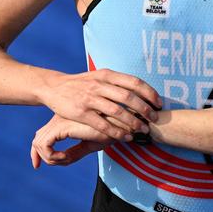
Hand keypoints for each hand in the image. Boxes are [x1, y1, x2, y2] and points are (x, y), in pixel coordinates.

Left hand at [30, 114, 115, 168]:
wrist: (121, 125)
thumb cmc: (109, 132)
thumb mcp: (88, 144)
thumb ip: (74, 152)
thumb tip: (62, 161)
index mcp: (66, 119)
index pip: (43, 134)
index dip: (38, 151)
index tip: (37, 164)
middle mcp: (60, 118)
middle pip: (38, 138)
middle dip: (37, 155)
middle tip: (40, 166)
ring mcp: (60, 120)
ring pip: (39, 143)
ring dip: (50, 158)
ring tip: (66, 160)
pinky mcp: (62, 126)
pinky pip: (45, 145)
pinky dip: (52, 156)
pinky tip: (65, 158)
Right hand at [39, 69, 162, 141]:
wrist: (54, 87)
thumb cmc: (81, 83)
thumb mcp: (99, 76)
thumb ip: (116, 81)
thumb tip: (140, 88)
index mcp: (107, 74)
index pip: (134, 82)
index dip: (149, 93)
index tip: (158, 102)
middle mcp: (100, 85)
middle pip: (128, 97)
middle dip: (144, 109)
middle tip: (154, 118)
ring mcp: (90, 98)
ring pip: (117, 112)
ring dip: (133, 122)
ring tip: (143, 130)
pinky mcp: (82, 112)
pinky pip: (102, 124)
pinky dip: (116, 132)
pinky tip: (125, 137)